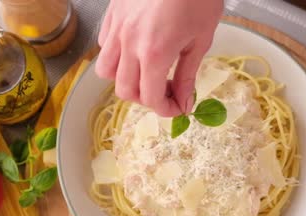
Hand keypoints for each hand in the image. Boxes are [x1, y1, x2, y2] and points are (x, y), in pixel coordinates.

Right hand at [96, 0, 223, 116]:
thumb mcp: (201, 39)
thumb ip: (188, 74)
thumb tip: (184, 102)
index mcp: (155, 54)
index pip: (151, 98)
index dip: (167, 110)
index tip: (179, 107)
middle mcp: (129, 45)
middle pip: (125, 91)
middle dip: (147, 99)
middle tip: (166, 91)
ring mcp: (117, 29)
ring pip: (106, 71)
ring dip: (125, 80)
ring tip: (145, 73)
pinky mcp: (112, 15)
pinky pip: (104, 46)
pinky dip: (117, 56)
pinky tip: (135, 49)